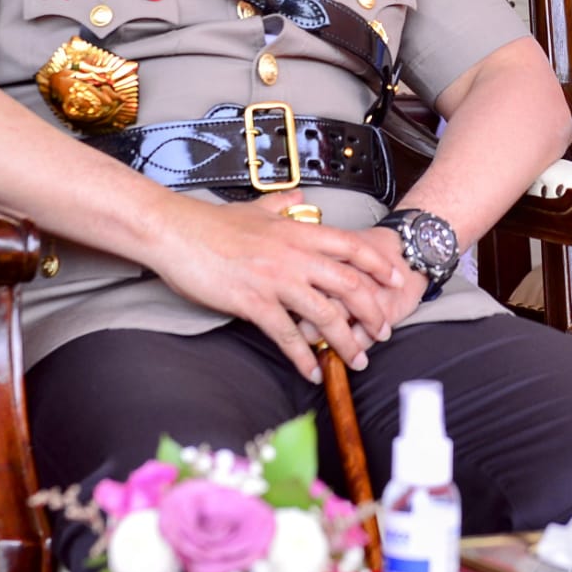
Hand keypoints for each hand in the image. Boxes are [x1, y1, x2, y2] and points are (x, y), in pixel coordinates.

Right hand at [150, 192, 406, 381]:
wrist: (176, 232)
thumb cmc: (213, 223)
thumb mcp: (255, 208)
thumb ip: (282, 205)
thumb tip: (300, 198)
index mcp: (297, 231)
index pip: (351, 246)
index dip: (378, 264)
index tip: (395, 280)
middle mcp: (294, 255)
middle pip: (349, 284)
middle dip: (372, 310)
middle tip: (383, 331)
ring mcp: (275, 279)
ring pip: (325, 314)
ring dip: (345, 341)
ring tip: (357, 360)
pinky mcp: (253, 301)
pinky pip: (286, 335)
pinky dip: (303, 357)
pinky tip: (312, 373)